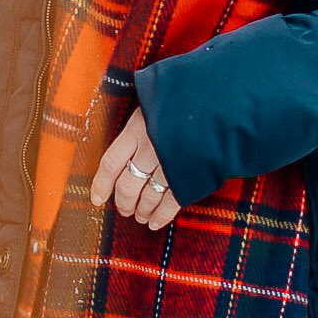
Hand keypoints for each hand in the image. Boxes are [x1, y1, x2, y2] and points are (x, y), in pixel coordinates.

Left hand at [90, 106, 179, 232]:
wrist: (220, 99)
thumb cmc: (186, 95)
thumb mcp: (155, 100)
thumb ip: (141, 120)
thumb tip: (129, 136)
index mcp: (137, 128)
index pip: (110, 163)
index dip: (101, 184)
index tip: (96, 199)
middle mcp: (150, 148)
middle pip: (127, 185)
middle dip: (123, 202)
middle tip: (124, 209)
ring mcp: (171, 164)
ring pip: (148, 196)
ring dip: (142, 210)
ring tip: (140, 216)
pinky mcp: (189, 176)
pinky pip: (171, 202)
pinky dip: (162, 215)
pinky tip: (156, 222)